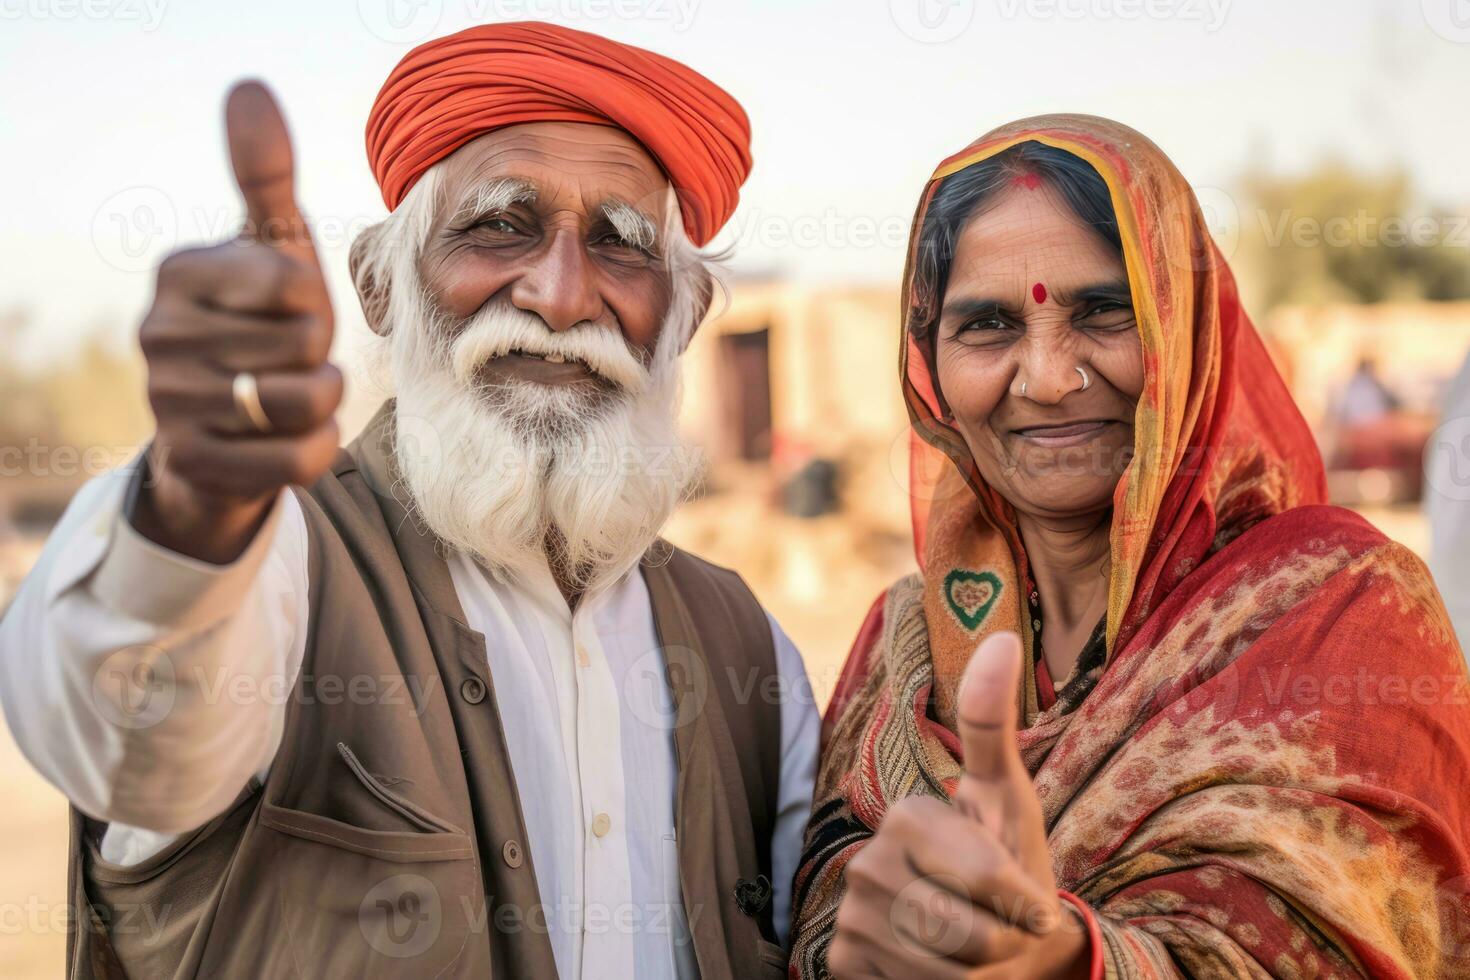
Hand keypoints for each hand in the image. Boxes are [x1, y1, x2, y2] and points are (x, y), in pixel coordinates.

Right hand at [133, 81, 341, 562]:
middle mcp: (158, 334)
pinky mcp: (194, 464)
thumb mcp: (269, 248)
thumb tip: (249, 87)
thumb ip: (265, 175)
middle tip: (287, 358)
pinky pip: (298, 458)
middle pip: (306, 343)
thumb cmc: (260, 322)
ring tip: (289, 392)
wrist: (222, 430)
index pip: (294, 281)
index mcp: (179, 272)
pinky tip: (289, 436)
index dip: (314, 301)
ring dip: (322, 400)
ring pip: (307, 401)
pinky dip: (315, 448)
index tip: (287, 309)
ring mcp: (169, 403)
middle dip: (318, 354)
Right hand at [827, 632, 1090, 978]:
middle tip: (1001, 928)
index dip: (1023, 900)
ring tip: (977, 951)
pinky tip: (939, 970)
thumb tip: (1005, 636)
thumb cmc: (1009, 865)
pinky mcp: (843, 963)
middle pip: (963, 930)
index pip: (983, 876)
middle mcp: (866, 862)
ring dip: (978, 972)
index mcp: (906, 815)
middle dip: (1002, 941)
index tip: (1032, 900)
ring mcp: (850, 916)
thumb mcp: (1010, 799)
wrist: (993, 940)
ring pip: (942, 970)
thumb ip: (994, 725)